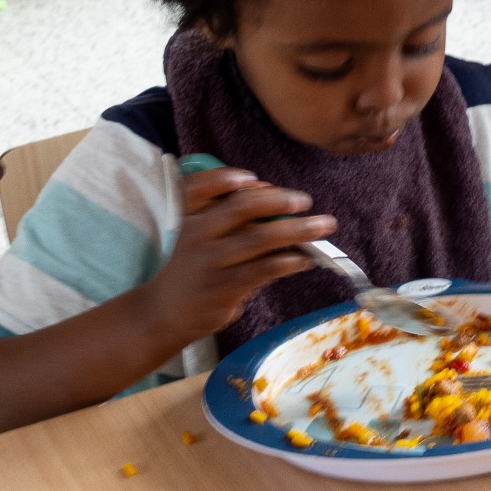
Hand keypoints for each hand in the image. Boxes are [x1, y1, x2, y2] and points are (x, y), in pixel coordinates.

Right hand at [141, 167, 339, 343]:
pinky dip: (290, 261)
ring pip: (260, 237)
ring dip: (298, 229)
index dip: (223, 179)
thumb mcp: (198, 235)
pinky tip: (306, 259)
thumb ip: (227, 216)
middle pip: (239, 207)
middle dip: (278, 200)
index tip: (252, 178)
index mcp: (189, 216)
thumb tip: (273, 193)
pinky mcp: (225, 287)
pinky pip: (264, 268)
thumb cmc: (195, 266)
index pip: (197, 188)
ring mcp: (211, 262)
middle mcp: (197, 234)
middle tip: (304, 201)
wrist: (167, 312)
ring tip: (323, 225)